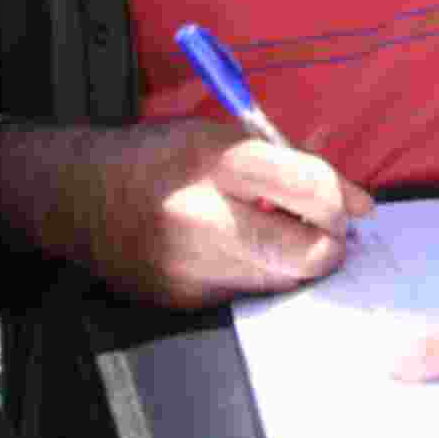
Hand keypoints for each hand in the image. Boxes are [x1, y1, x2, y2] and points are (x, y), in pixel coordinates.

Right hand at [0, 116, 374, 307]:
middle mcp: (204, 219)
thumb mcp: (225, 136)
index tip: (355, 206)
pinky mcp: (185, 301)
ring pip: (284, 280)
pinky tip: (237, 250)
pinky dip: (258, 273)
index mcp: (218, 163)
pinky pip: (249, 294)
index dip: (344, 201)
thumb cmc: (163, 155)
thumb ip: (292, 165)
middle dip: (330, 245)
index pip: (311, 190)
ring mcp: (192, 268)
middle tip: (330, 231)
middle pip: (308, 254)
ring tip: (280, 233)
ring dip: (296, 261)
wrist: (78, 195)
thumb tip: (360, 205)